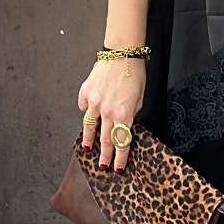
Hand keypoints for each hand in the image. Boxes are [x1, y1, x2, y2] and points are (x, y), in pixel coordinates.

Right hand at [78, 56, 145, 172]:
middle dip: (104, 156)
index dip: (120, 158)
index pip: (122, 143)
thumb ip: (130, 115)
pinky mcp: (85, 93)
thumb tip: (124, 126)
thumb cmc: (135, 75)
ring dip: (89, 141)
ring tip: (88, 150)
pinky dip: (86, 112)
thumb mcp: (139, 99)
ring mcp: (94, 103)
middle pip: (105, 140)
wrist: (122, 54)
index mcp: (124, 115)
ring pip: (89, 128)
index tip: (118, 169)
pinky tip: (88, 116)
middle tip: (102, 167)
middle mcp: (108, 112)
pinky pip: (84, 108)